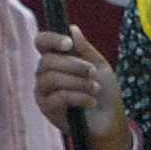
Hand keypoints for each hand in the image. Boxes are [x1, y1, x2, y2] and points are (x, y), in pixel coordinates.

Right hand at [31, 25, 120, 140]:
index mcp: (56, 59)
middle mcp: (44, 72)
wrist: (108, 121)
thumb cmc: (103, 92)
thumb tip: (72, 28)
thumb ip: (85, 49)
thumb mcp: (99, 66)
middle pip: (48, 60)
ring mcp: (43, 90)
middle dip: (74, 65)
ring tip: (95, 89)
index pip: (41, 42)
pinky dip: (78, 97)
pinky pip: (58, 96)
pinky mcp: (46, 107)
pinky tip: (91, 102)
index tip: (68, 44)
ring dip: (78, 82)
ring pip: (52, 78)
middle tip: (93, 73)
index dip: (51, 39)